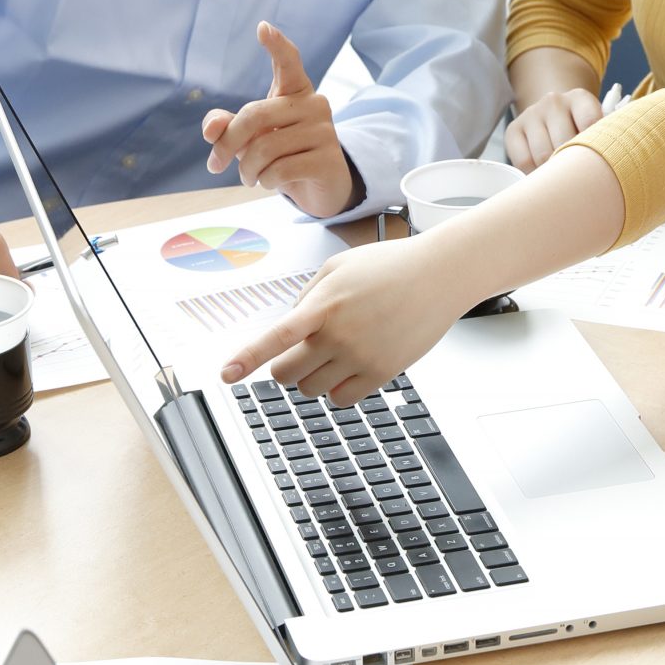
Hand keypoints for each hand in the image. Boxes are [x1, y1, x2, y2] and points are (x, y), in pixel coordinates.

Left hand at [202, 22, 357, 218]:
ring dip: (247, 170)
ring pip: (265, 148)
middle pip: (255, 115)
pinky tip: (269, 182)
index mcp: (295, 91)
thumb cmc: (283, 153)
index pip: (289, 62)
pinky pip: (281, 170)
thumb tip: (211, 130)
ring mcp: (324, 131)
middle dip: (227, 144)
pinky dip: (266, 181)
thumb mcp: (251, 138)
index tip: (263, 27)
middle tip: (215, 165)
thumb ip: (228, 128)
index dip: (277, 45)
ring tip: (250, 177)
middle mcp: (314, 104)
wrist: (321, 186)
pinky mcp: (328, 159)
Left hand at [218, 236, 469, 402]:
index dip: (248, 358)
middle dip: (285, 366)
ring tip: (334, 352)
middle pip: (287, 374)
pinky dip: (338, 389)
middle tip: (301, 352)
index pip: (277, 337)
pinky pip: (342, 398)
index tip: (225, 375)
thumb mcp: (338, 267)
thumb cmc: (389, 266)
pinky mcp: (382, 373)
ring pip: (312, 389)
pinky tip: (351, 365)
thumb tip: (290, 330)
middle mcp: (339, 335)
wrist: (439, 275)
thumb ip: (308, 298)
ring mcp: (361, 357)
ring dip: (313, 376)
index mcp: (324, 304)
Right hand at [506, 87, 603, 172]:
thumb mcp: (596, 127)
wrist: (553, 113)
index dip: (594, 146)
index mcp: (580, 98)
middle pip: (564, 142)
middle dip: (572, 165)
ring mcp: (531, 114)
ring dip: (553, 173)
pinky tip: (544, 175)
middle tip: (580, 180)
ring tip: (562, 179)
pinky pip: (523, 161)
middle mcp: (554, 101)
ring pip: (542, 155)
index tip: (598, 164)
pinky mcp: (513, 129)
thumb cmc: (581, 129)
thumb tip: (609, 168)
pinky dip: (534, 174)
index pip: (590, 121)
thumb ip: (603, 139)